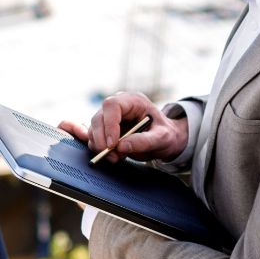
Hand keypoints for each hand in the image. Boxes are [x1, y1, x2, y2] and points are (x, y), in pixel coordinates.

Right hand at [59, 92, 186, 164]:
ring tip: (116, 158)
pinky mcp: (105, 129)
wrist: (164, 140)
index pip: (112, 106)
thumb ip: (144, 141)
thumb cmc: (166, 134)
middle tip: (112, 156)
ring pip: (93, 129)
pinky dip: (97, 147)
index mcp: (132, 101)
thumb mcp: (162, 138)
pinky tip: (110, 154)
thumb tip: (121, 147)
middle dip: (102, 139)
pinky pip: (93, 136)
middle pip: (98, 118)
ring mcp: (109, 118)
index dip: (109, 124)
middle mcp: (118, 106)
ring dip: (99, 146)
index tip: (112, 144)